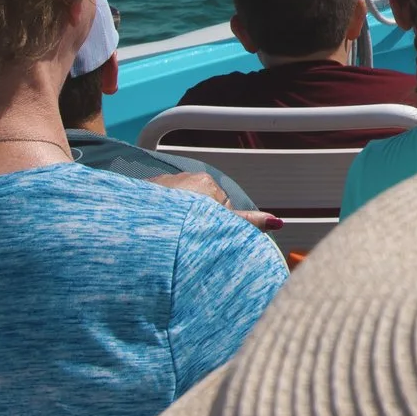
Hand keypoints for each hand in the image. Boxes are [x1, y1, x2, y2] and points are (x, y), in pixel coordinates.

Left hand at [147, 170, 282, 230]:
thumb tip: (276, 221)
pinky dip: (159, 215)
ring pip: (179, 202)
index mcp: (207, 183)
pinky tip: (156, 228)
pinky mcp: (145, 190)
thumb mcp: (220, 224)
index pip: (222, 205)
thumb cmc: (181, 224)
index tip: (207, 235)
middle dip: (196, 218)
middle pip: (200, 201)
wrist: (141, 225)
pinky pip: (158, 203)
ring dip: (177, 217)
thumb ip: (247, 222)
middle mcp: (186, 177)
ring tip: (171, 234)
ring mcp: (165, 182)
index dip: (217, 223)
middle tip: (188, 238)